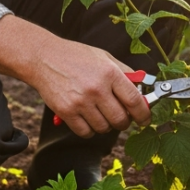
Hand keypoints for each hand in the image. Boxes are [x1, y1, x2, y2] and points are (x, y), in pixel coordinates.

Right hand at [28, 37, 151, 137]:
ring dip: (106, 125)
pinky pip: (85, 132)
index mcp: (110, 73)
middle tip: (121, 117)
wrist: (44, 58)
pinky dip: (89, 130)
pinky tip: (87, 118)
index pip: (135, 101)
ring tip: (100, 113)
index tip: (145, 119)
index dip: (144, 114)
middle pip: (120, 119)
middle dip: (124, 122)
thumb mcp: (104, 57)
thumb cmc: (75, 56)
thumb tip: (143, 89)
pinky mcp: (66, 112)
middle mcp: (97, 88)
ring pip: (104, 128)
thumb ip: (124, 73)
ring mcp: (81, 102)